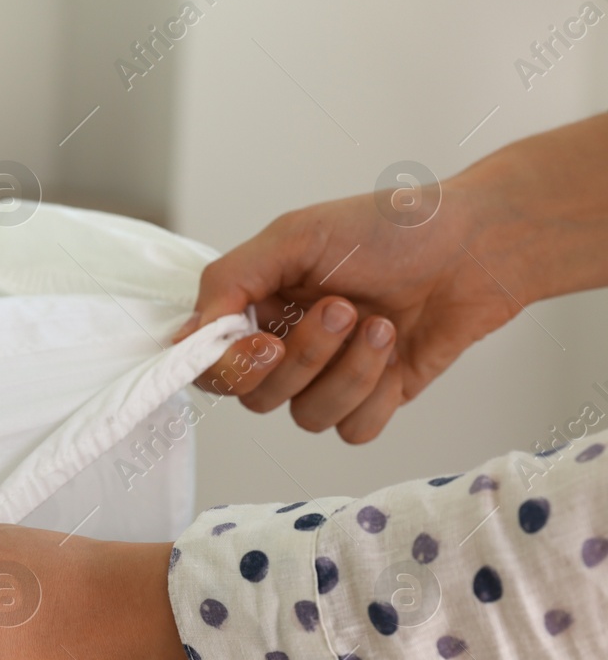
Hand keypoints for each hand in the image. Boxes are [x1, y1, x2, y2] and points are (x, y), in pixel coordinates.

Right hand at [177, 111, 607, 442]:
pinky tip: (398, 351)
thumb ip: (229, 282)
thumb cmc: (389, 229)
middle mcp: (282, 346)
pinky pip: (352, 430)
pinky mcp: (372, 398)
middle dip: (305, 358)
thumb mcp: (295, 236)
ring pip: (306, 416)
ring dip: (349, 372)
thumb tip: (182, 339)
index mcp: (254, 307)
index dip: (230, 367)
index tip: (266, 342)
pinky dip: (376, 394)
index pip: (209, 364)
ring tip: (382, 324)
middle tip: (343, 308)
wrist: (477, 246)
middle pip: (256, 396)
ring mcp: (327, 377)